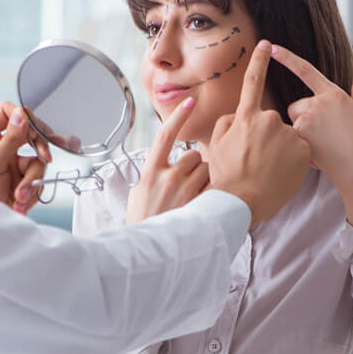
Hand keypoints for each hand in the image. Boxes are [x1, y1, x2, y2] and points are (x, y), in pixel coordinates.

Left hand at [0, 101, 49, 214]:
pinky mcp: (25, 182)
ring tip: (19, 197)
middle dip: (40, 148)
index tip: (33, 128)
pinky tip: (20, 203)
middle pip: (31, 134)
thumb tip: (22, 115)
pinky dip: (33, 192)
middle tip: (45, 157)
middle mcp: (3, 149)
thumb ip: (9, 141)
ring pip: (39, 161)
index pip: (7, 113)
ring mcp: (15, 166)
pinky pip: (40, 179)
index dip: (22, 115)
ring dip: (32, 181)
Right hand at [125, 97, 208, 224]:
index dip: (178, 117)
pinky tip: (204, 205)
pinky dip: (212, 193)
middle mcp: (168, 178)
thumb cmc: (144, 222)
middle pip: (194, 155)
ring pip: (206, 171)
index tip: (189, 101)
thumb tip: (154, 155)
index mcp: (150, 173)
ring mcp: (185, 191)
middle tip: (188, 186)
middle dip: (195, 166)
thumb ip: (149, 172)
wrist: (151, 252)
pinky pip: (214, 187)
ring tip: (194, 199)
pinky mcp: (200, 203)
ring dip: (205, 180)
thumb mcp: (138, 194)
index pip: (165, 136)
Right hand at [208, 39, 310, 224]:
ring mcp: (287, 134)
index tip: (266, 43)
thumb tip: (239, 115)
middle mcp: (268, 120)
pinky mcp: (303, 149)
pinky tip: (281, 174)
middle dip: (268, 137)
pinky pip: (301, 150)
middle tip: (257, 162)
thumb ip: (228, 123)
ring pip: (287, 137)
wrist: (241, 202)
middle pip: (272, 122)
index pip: (253, 82)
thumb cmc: (226, 177)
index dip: (259, 61)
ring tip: (269, 172)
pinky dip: (294, 160)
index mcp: (245, 117)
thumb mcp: (217, 145)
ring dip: (281, 150)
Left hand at [272, 46, 352, 227]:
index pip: (305, 70)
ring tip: (322, 144)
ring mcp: (308, 119)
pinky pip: (292, 137)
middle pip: (296, 106)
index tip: (274, 48)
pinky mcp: (300, 135)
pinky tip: (317, 153)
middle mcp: (318, 103)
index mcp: (333, 94)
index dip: (288, 58)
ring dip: (301, 131)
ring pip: (293, 122)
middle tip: (322, 133)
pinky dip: (300, 145)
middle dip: (303, 118)